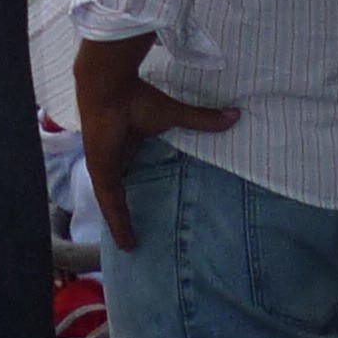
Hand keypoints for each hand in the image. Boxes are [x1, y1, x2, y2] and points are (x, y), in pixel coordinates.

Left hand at [71, 30, 238, 251]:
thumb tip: (235, 115)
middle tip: (140, 229)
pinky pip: (110, 206)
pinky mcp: (102, 176)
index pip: (133, 168)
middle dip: (127, 208)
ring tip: (132, 245)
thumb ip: (202, 119)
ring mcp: (106, 167)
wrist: (110, 91)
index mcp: (128, 142)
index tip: (149, 196)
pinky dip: (118, 224)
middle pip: (121, 190)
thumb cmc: (138, 99)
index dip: (140, 182)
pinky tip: (127, 245)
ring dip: (121, 222)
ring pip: (113, 202)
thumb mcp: (174, 115)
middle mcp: (115, 157)